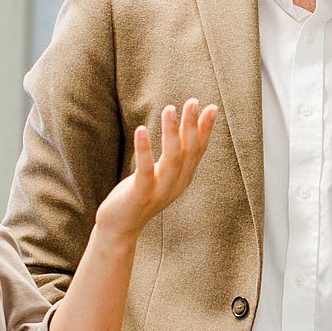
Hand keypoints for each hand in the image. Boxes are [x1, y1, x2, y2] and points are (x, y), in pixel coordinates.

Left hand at [94, 99, 217, 239]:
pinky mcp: (141, 195)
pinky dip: (144, 149)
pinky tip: (141, 130)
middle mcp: (176, 184)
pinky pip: (145, 170)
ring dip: (172, 133)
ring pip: (172, 158)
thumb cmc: (139, 195)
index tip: (211, 107)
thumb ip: (174, 157)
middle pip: (188, 151)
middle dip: (191, 125)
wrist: (120, 228)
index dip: (206, 130)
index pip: (199, 150)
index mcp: (183, 178)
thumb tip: (183, 130)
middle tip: (193, 102)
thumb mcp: (161, 174)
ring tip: (169, 109)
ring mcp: (160, 191)